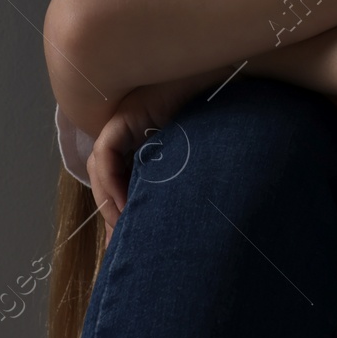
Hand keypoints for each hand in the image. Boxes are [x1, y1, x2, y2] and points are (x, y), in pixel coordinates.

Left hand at [88, 70, 219, 248]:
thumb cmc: (226, 125)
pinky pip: (106, 153)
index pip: (121, 179)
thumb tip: (172, 226)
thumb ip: (178, 188)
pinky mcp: (127, 116)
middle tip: (120, 246)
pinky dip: (111, 181)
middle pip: (107, 175)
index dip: (120, 211)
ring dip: (109, 199)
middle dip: (110, 211)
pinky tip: (126, 203)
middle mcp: (134, 130)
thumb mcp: (197, 166)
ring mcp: (128, 120)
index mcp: (148, 141)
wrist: (235, 91)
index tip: (128, 243)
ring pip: (101, 166)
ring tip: (128, 225)